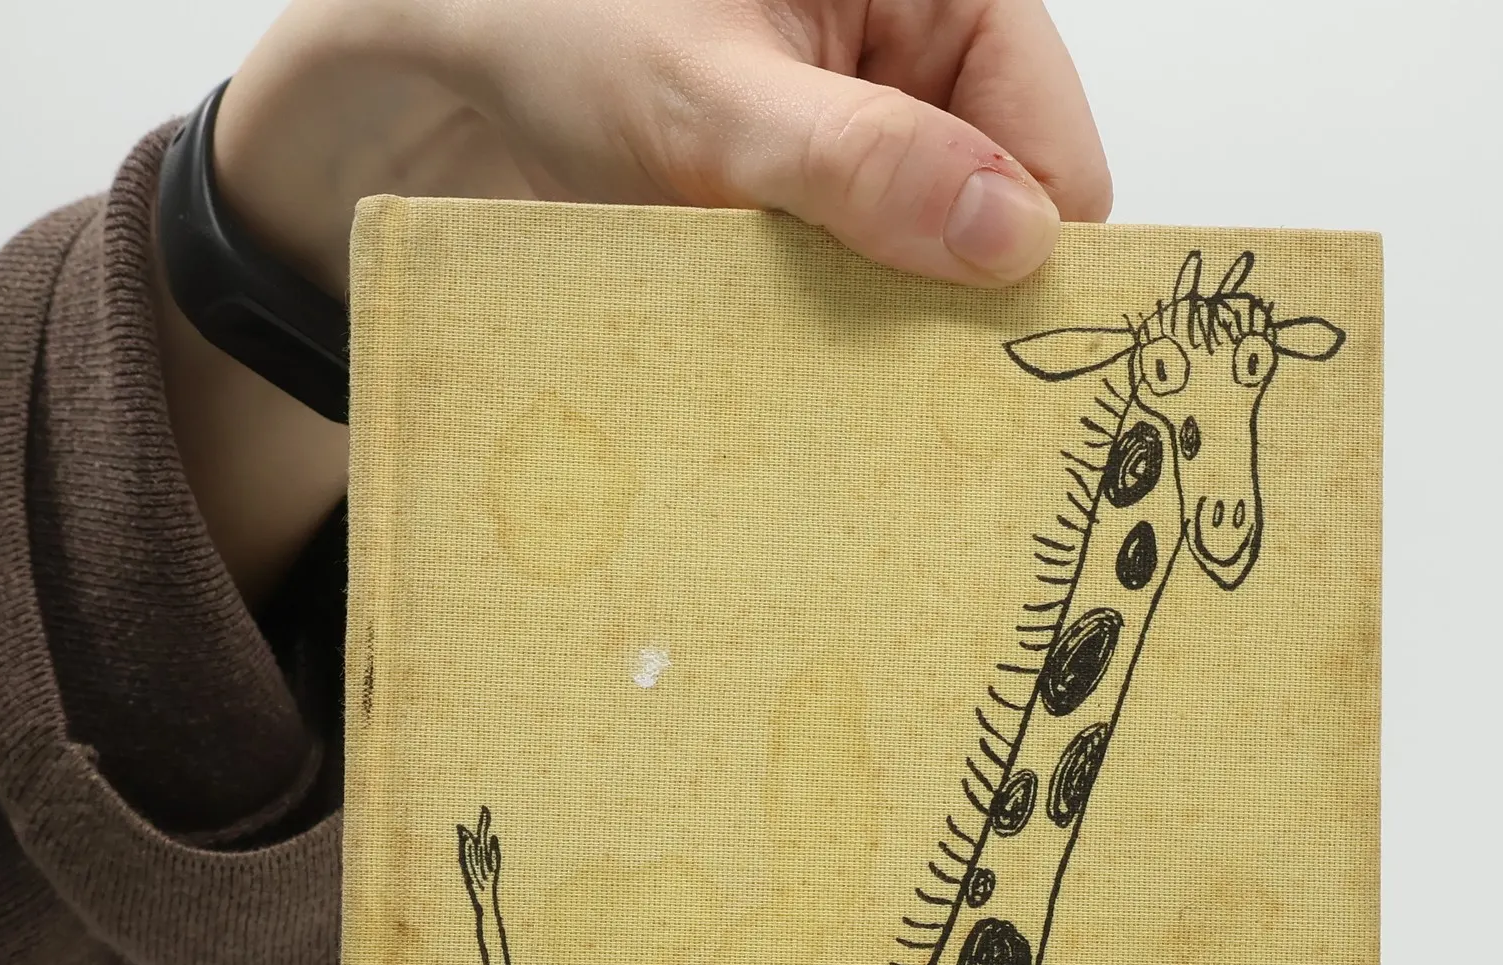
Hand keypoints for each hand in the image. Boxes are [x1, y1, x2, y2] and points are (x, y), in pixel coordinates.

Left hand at [217, 0, 1109, 293]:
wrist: (447, 59)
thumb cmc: (558, 23)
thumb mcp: (710, 95)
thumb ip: (858, 163)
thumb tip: (1012, 235)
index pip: (1055, 152)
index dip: (1027, 259)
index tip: (984, 361)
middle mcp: (920, 60)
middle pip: (1005, 217)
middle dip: (957, 301)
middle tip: (901, 390)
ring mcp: (872, 137)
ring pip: (937, 264)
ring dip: (892, 326)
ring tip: (830, 372)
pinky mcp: (820, 200)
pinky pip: (869, 283)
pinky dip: (840, 330)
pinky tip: (798, 359)